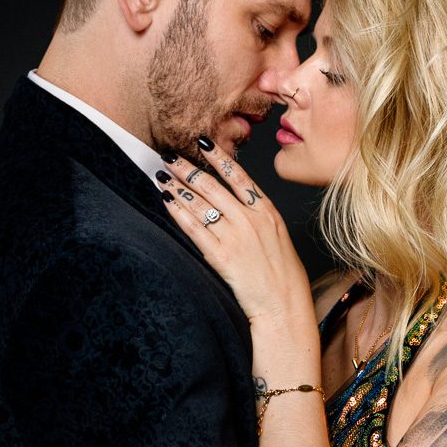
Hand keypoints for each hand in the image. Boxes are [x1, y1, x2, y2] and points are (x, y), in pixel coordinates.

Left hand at [157, 142, 313, 326]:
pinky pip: (194, 229)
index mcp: (266, 211)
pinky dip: (178, 213)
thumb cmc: (283, 275)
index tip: (202, 142)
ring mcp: (234, 237)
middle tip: (170, 156)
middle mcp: (249, 220)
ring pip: (200, 205)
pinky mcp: (221, 256)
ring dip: (178, 187)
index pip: (238, 175)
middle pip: (212, 186)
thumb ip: (258, 216)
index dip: (218, 157)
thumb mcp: (278, 236)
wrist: (283, 304)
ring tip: (162, 176)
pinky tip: (167, 201)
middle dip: (188, 169)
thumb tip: (236, 202)